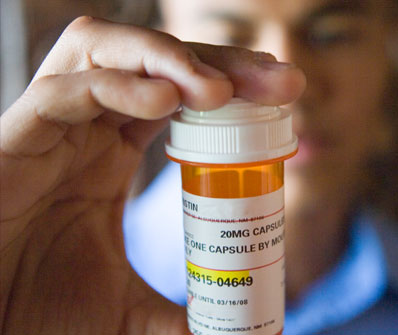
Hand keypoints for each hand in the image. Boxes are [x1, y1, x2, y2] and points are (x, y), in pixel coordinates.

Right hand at [0, 17, 304, 333]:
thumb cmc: (40, 311)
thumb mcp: (128, 312)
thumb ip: (180, 317)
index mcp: (113, 153)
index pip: (182, 94)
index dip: (233, 86)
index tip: (285, 96)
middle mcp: (89, 128)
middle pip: (158, 62)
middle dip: (220, 62)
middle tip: (278, 81)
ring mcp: (54, 126)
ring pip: (110, 52)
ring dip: (172, 59)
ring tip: (221, 90)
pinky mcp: (19, 136)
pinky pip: (68, 90)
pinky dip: (118, 86)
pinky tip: (165, 100)